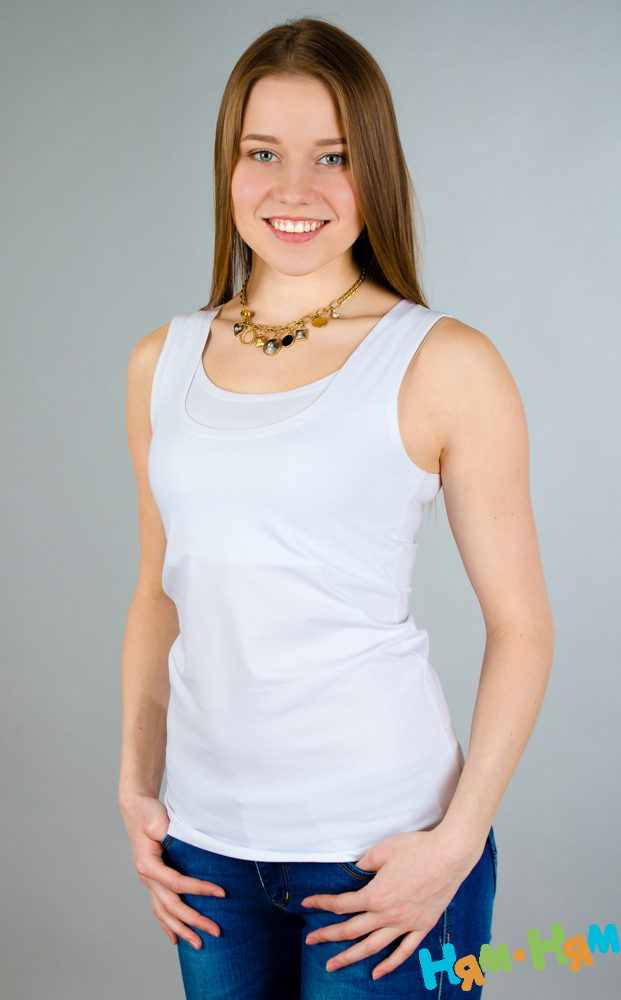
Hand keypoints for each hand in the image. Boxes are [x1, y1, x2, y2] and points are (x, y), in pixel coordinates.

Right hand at [120, 793, 225, 949]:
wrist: (136, 810)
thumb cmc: (149, 813)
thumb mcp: (158, 819)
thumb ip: (167, 831)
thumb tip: (185, 841)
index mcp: (148, 865)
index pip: (177, 883)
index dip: (199, 889)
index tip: (221, 893)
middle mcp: (147, 878)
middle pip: (172, 906)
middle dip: (194, 920)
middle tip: (216, 931)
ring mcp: (149, 883)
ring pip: (164, 913)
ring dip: (181, 929)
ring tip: (198, 945)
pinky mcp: (153, 882)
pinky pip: (159, 908)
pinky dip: (167, 925)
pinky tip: (175, 939)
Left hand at [301, 827, 483, 979]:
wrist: (450, 854)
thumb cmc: (417, 848)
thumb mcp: (382, 850)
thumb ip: (364, 864)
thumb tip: (354, 872)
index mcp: (375, 895)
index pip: (341, 905)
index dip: (321, 904)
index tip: (308, 903)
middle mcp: (388, 915)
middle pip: (351, 930)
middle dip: (328, 936)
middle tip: (311, 941)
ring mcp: (406, 924)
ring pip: (372, 947)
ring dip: (350, 957)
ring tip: (333, 965)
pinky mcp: (422, 926)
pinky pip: (403, 952)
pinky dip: (389, 964)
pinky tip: (376, 973)